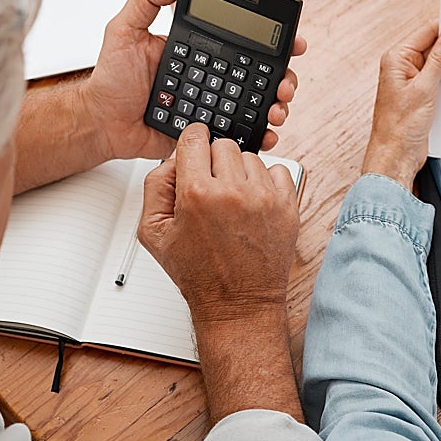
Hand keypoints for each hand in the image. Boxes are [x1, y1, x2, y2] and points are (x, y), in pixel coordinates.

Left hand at [80, 0, 307, 159]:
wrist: (101, 124)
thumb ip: (145, 0)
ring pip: (255, 104)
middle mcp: (210, 76)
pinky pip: (238, 133)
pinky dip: (258, 135)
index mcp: (198, 50)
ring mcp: (210, 104)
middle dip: (283, 77)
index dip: (270, 40)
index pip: (241, 40)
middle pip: (259, 74)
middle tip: (286, 82)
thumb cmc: (109, 80)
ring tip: (276, 110)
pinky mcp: (205, 132)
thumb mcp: (122, 30)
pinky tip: (265, 134)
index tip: (292, 41)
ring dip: (276, 106)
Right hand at [137, 122, 302, 421]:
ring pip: (250, 157)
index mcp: (198, 194)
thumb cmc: (198, 273)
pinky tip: (253, 204)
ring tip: (232, 202)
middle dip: (213, 161)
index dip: (191, 142)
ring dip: (239, 173)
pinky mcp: (287, 206)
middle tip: (210, 187)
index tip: (194, 150)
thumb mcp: (153, 232)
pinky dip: (265, 182)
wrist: (238, 303)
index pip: (195, 137)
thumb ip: (155, 185)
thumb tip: (173, 158)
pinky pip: (277, 170)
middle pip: (223, 144)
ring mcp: (264, 198)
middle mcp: (233, 192)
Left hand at [361, 24, 440, 191]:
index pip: (426, 32)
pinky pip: (439, 79)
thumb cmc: (400, 126)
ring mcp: (412, 81)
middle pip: (433, 46)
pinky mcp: (420, 94)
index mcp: (397, 59)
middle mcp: (402, 67)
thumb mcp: (424, 88)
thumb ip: (439, 59)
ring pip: (438, 63)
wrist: (396, 155)